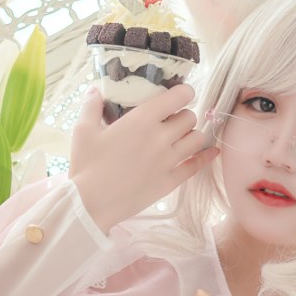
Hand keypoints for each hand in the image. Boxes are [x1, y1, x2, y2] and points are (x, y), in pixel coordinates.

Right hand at [68, 83, 219, 234]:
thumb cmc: (86, 167)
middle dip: (183, 115)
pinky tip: (212, 152)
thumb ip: (91, 107)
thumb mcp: (83, 132)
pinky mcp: (170, 181)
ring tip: (183, 136)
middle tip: (173, 119)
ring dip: (192, 134)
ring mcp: (168, 161)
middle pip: (189, 117)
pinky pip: (196, 165)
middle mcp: (160, 137)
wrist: (90, 205)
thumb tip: (95, 91)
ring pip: (197, 138)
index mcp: (142, 119)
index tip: (180, 93)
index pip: (179, 96)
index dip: (184, 91)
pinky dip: (206, 157)